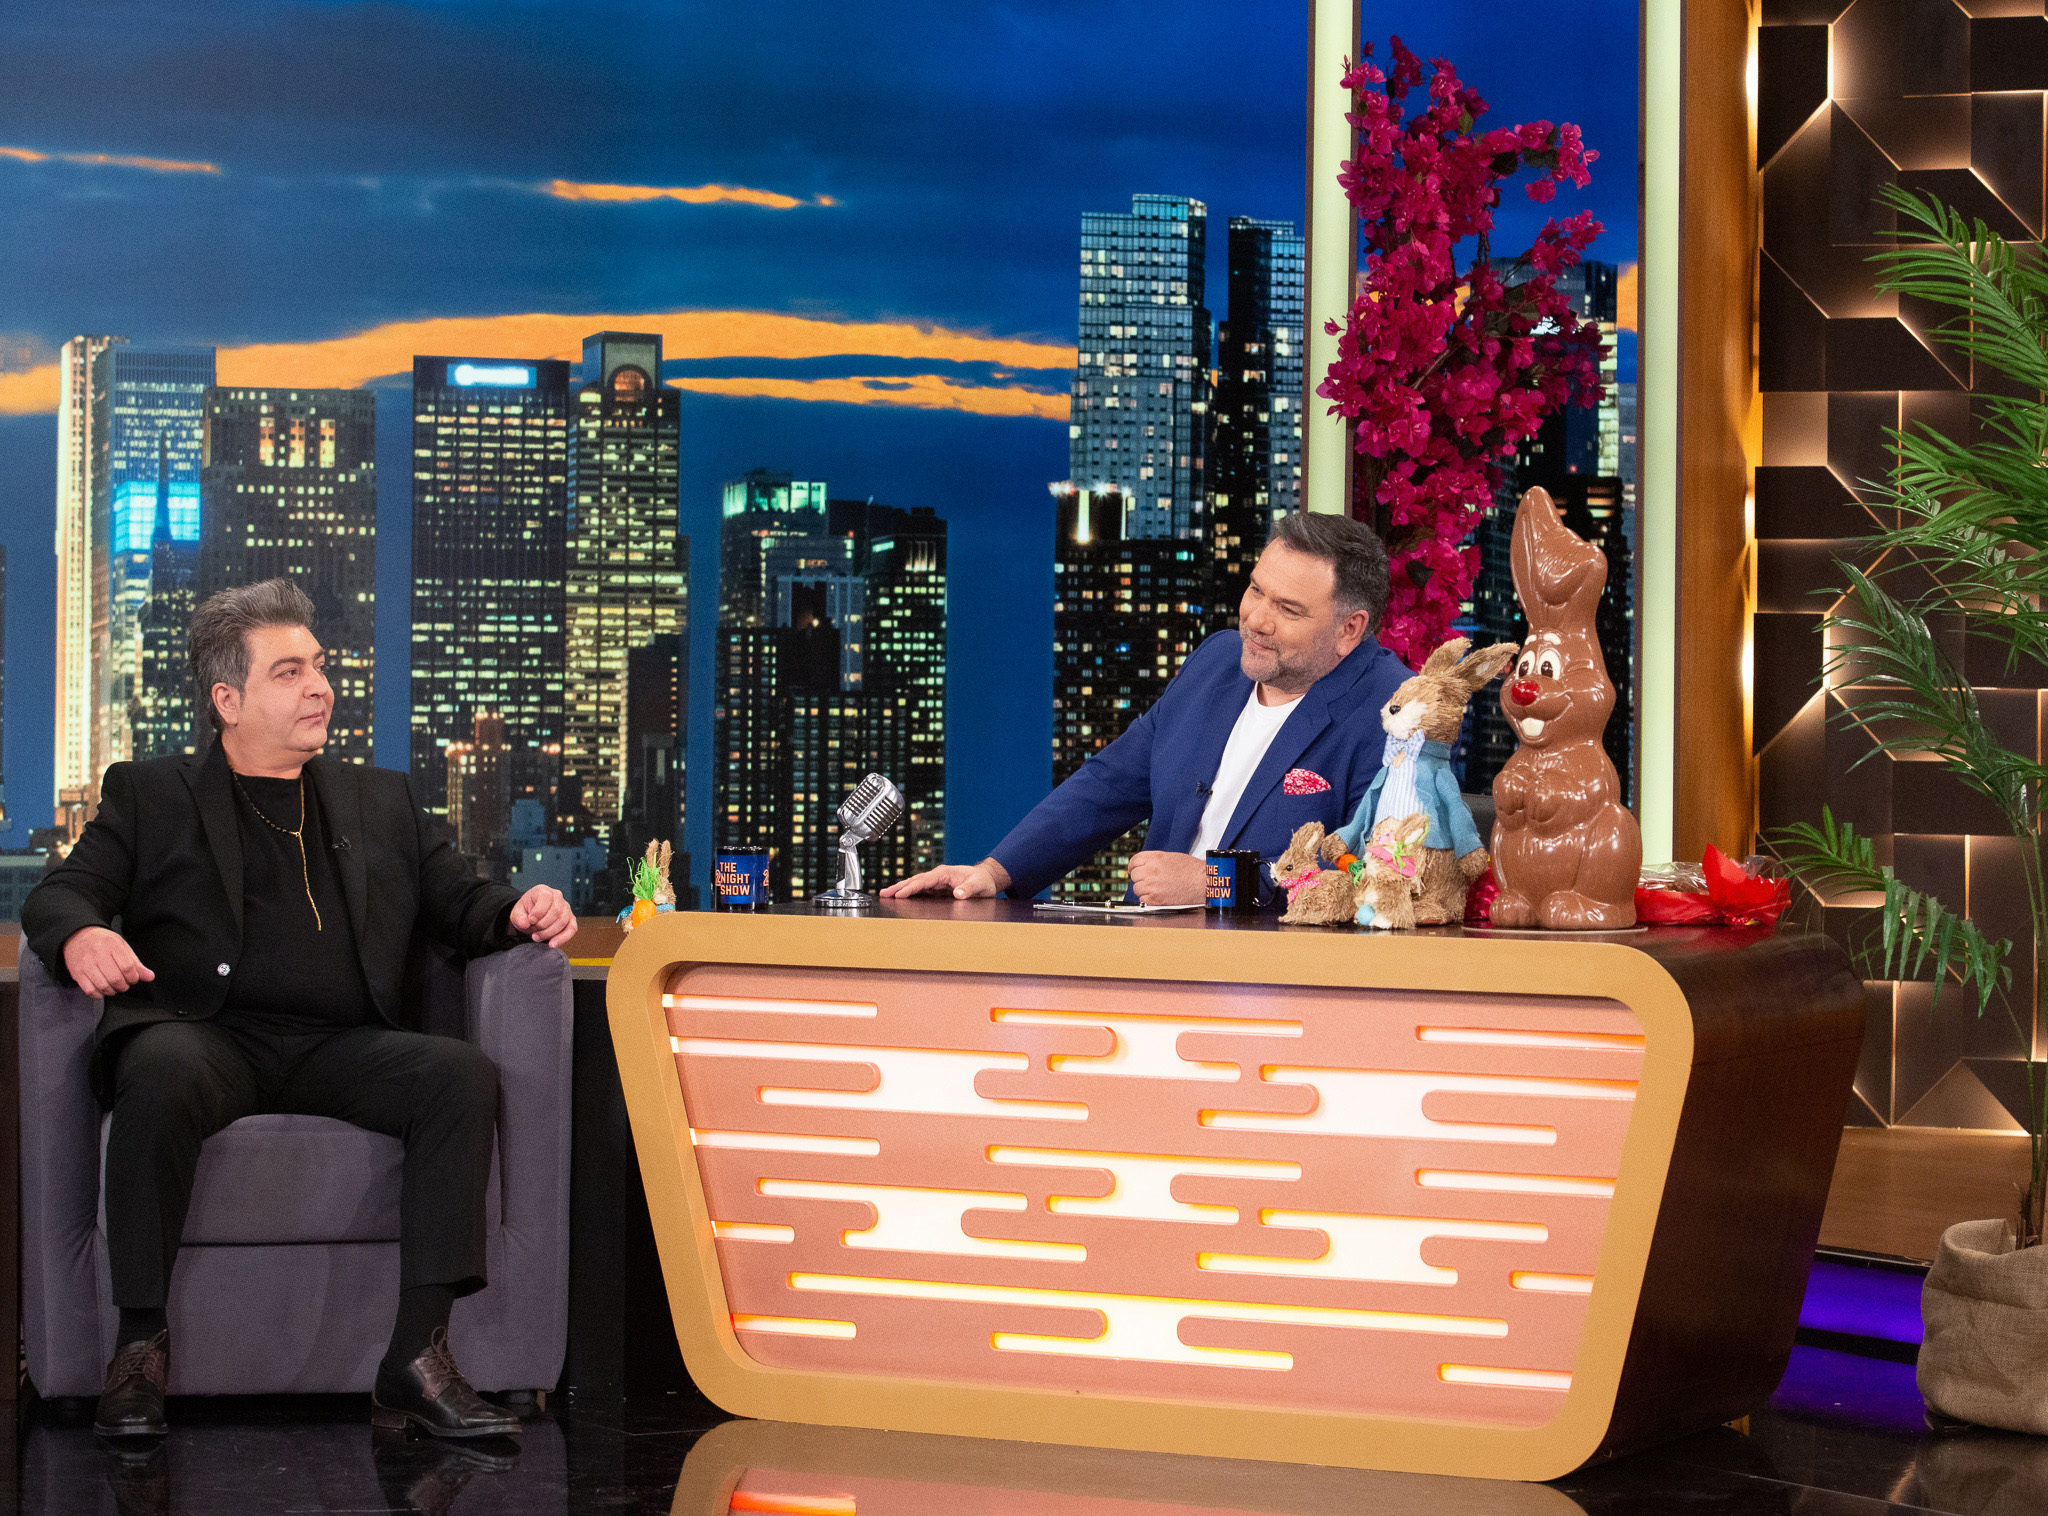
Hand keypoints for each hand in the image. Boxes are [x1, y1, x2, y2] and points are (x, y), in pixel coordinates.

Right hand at [63, 926, 154, 998]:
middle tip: (124, 984)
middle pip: (115, 978)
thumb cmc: (103, 942)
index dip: (133, 977)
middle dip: (124, 986)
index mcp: (111, 945)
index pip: (127, 967)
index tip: (133, 979)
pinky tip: (103, 990)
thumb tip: (150, 977)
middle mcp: (97, 954)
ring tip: (115, 987)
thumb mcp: (122, 947)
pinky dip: (99, 994)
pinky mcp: (77, 973)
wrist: (78, 936)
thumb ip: (136, 963)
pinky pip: (89, 990)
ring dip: (112, 991)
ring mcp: (86, 964)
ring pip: (103, 985)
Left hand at [510, 885, 576, 948]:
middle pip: (556, 911)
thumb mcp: (517, 913)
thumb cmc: (525, 913)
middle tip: (532, 932)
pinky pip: (572, 929)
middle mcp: (557, 897)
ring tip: (537, 937)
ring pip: (563, 921)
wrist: (531, 917)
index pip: (546, 897)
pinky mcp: (570, 919)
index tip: (530, 920)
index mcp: (543, 891)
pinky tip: (552, 944)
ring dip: (549, 933)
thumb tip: (524, 923)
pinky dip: (563, 938)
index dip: (539, 911)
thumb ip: (518, 918)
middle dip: (543, 925)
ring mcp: (566, 908)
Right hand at [880, 858, 1010, 899]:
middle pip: (915, 881)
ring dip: (901, 890)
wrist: (987, 879)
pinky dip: (909, 893)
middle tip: (884, 893)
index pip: (924, 880)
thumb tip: (958, 894)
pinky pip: (920, 891)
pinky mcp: (937, 888)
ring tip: (885, 895)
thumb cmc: (983, 881)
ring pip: (915, 885)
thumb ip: (968, 889)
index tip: (900, 894)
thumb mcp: (978, 885)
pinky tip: (900, 898)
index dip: (911, 887)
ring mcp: (936, 882)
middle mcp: (938, 876)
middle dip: (899, 887)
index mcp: (945, 873)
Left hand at [1128, 851, 1208, 905]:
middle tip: (1148, 881)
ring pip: (1137, 888)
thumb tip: (1144, 866)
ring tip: (1156, 889)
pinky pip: (1143, 900)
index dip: (1133, 866)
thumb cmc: (1192, 870)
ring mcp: (1153, 886)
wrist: (1203, 883)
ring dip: (1144, 889)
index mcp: (1155, 858)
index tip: (1133, 870)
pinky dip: (1148, 899)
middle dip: (1140, 878)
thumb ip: (1155, 861)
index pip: (1135, 861)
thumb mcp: (1172, 857)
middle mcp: (1151, 870)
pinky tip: (1158, 896)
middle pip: (1135, 875)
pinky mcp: (1156, 899)